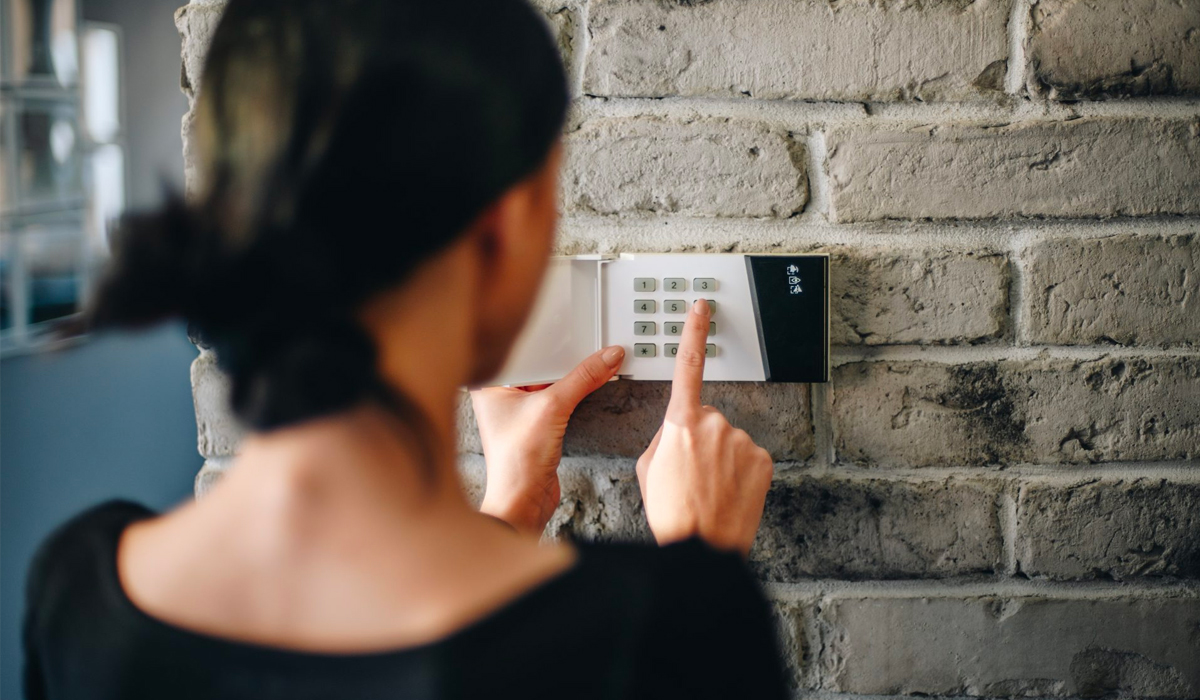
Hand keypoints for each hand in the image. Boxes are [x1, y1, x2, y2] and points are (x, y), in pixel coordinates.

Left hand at [472, 345, 624, 534]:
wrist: (524, 502)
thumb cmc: (516, 462)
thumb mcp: (553, 407)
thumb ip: (583, 378)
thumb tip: (607, 357)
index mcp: (490, 384)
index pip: (521, 350)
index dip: (546, 338)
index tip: (571, 328)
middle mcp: (501, 395)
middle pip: (539, 364)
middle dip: (563, 357)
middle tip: (586, 343)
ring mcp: (519, 411)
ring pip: (550, 381)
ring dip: (571, 377)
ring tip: (593, 362)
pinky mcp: (536, 425)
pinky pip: (558, 398)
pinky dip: (574, 392)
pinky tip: (589, 384)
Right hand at [636, 300, 773, 555]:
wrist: (700, 547)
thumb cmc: (671, 512)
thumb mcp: (648, 468)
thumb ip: (663, 437)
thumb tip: (678, 432)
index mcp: (680, 422)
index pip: (688, 366)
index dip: (694, 332)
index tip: (701, 308)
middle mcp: (714, 424)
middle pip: (706, 419)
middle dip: (699, 440)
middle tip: (689, 474)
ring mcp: (742, 441)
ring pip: (728, 441)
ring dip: (720, 460)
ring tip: (708, 489)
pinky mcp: (763, 460)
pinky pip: (748, 458)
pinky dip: (740, 472)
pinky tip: (728, 493)